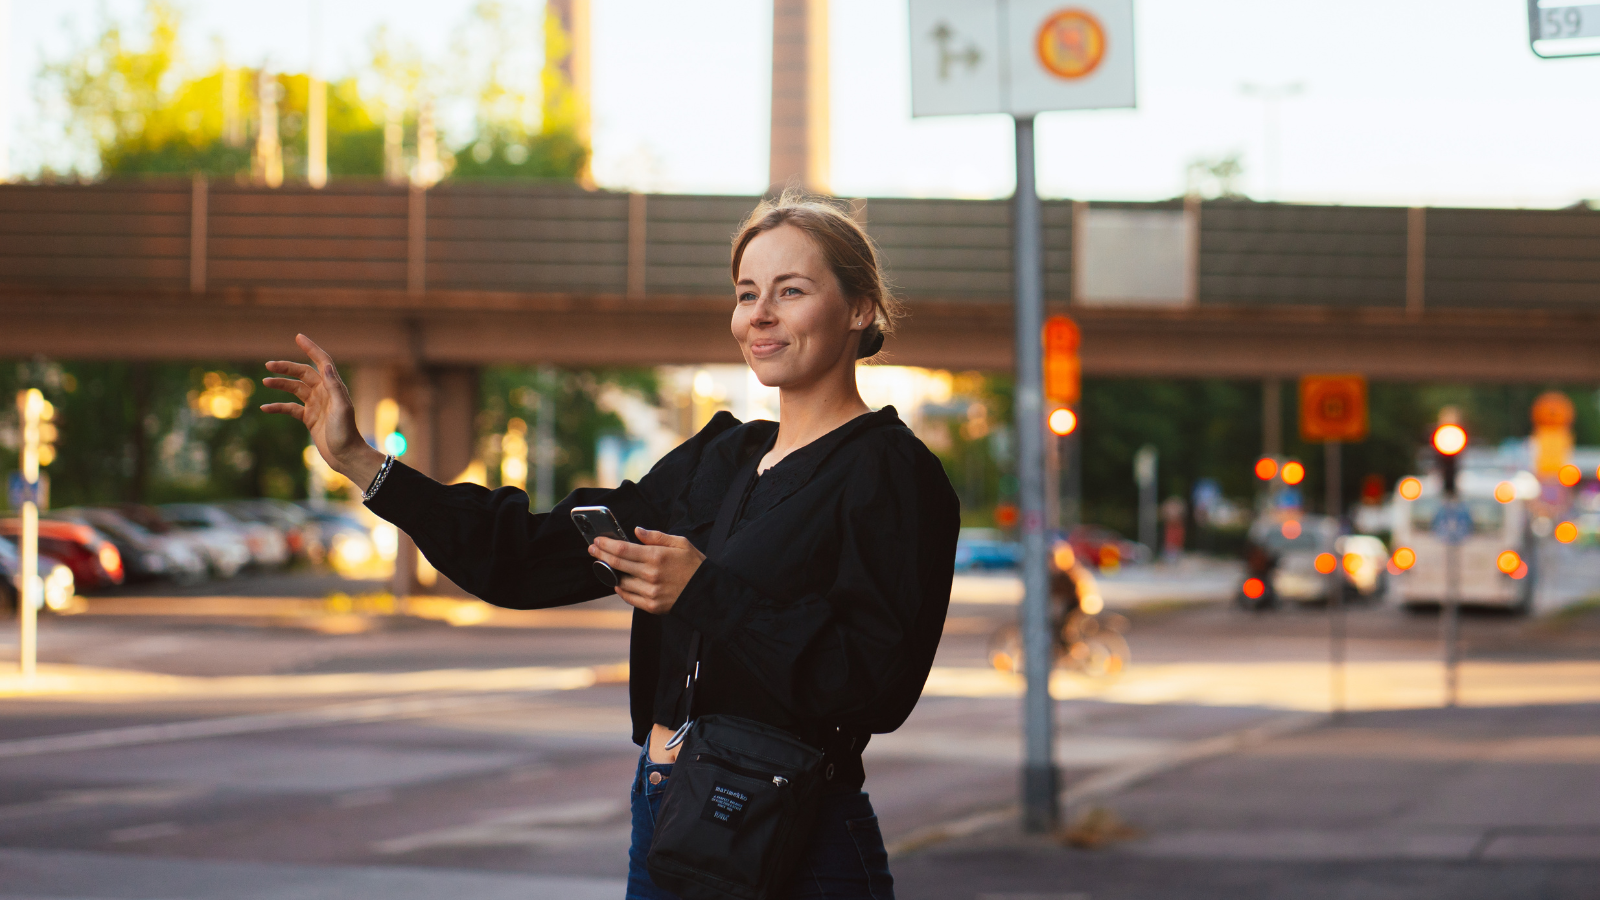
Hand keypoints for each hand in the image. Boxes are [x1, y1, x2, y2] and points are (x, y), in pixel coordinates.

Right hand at [260, 334, 385, 488]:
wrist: (346, 456)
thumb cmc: (346, 432)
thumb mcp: (341, 408)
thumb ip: (334, 387)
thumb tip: (325, 365)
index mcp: (334, 387)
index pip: (322, 362)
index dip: (311, 349)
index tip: (298, 337)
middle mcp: (325, 393)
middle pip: (303, 373)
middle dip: (287, 368)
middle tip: (269, 365)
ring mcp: (316, 405)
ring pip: (295, 388)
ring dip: (281, 384)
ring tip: (265, 381)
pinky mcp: (309, 418)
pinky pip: (290, 408)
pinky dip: (278, 406)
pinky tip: (265, 408)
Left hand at [590, 527, 705, 614]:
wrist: (707, 592)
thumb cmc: (695, 565)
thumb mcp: (680, 543)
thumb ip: (656, 536)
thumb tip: (636, 531)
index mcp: (657, 556)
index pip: (622, 549)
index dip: (606, 544)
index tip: (597, 541)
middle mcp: (651, 574)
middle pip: (617, 564)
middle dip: (601, 555)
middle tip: (593, 550)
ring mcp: (650, 592)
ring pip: (620, 582)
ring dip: (611, 573)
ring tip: (606, 566)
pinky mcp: (652, 605)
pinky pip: (629, 598)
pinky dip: (621, 589)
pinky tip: (618, 582)